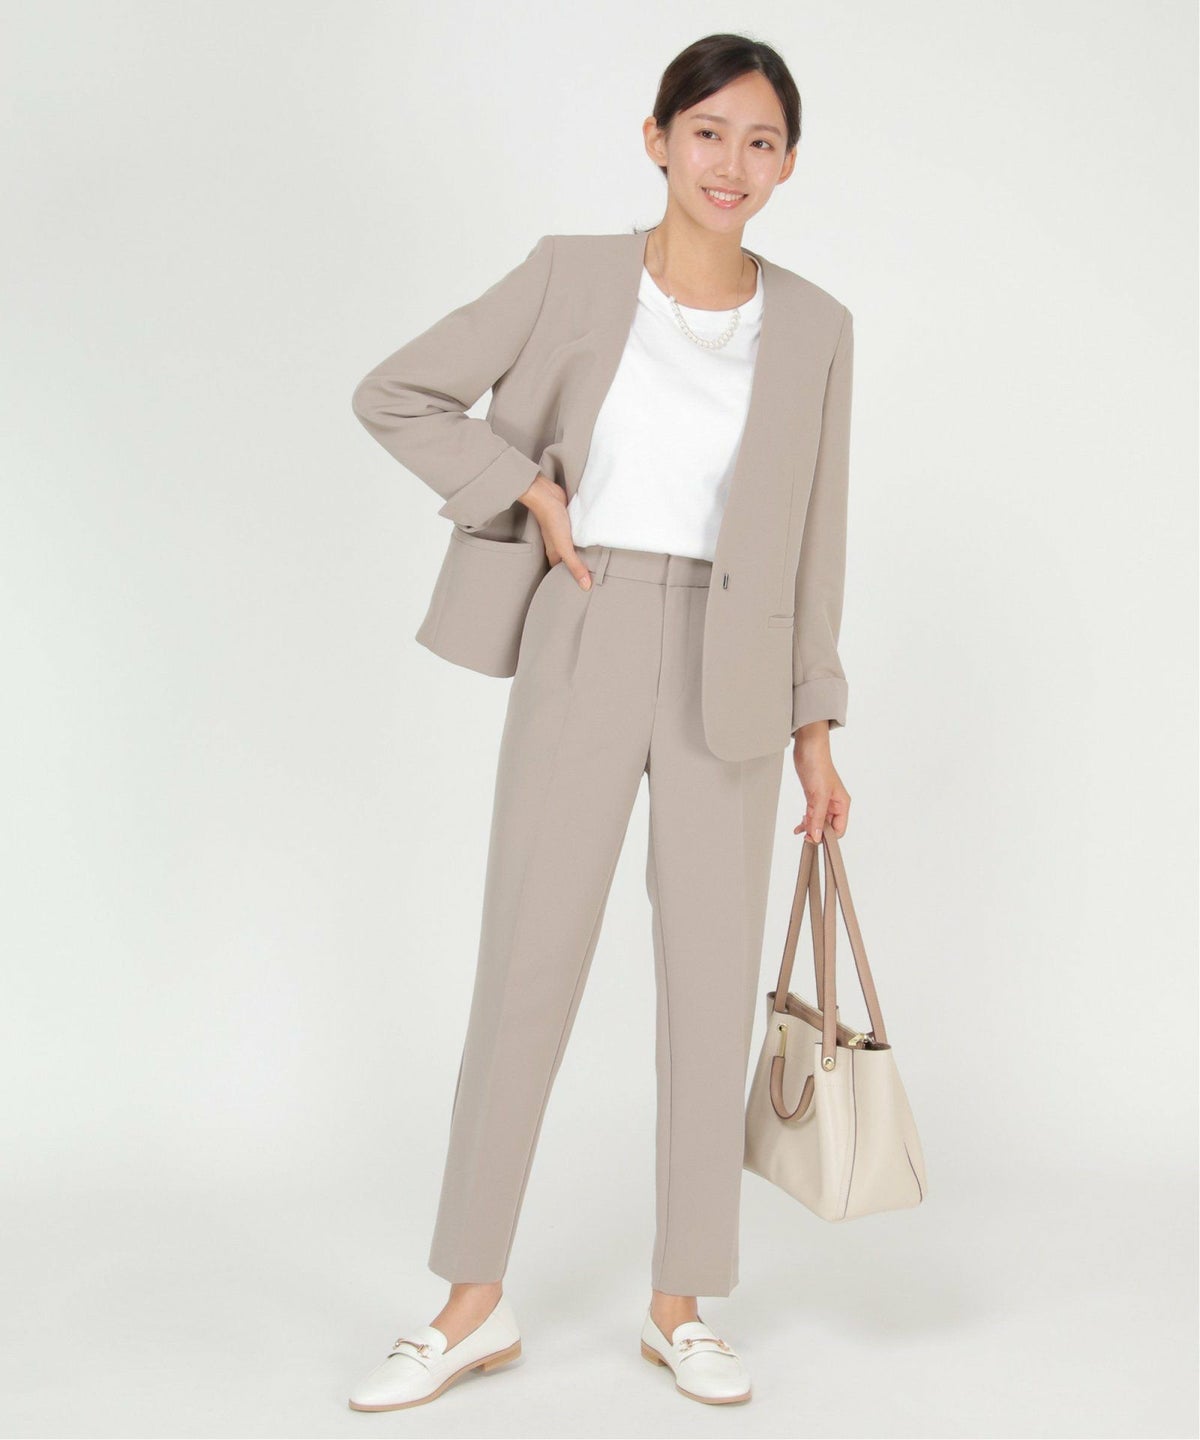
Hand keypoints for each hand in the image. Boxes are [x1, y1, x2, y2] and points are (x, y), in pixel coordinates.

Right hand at [519, 474, 591, 588]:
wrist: (546, 495)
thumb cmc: (550, 519)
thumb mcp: (564, 547)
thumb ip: (575, 566)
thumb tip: (585, 585)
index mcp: (555, 553)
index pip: (563, 571)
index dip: (572, 580)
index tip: (584, 588)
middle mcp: (559, 544)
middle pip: (571, 559)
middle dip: (581, 566)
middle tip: (596, 576)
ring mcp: (565, 532)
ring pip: (576, 545)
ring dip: (585, 551)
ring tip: (599, 559)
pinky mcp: (571, 521)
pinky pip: (580, 532)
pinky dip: (587, 536)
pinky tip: (596, 538)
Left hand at [791, 721, 849, 843]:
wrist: (808, 749)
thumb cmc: (819, 766)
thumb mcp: (819, 795)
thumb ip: (817, 817)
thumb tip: (817, 836)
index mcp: (842, 804)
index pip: (839, 829)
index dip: (828, 837)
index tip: (815, 840)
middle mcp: (834, 804)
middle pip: (828, 827)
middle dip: (817, 833)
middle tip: (805, 837)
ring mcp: (823, 801)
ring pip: (818, 821)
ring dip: (809, 827)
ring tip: (800, 831)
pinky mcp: (813, 797)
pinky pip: (811, 814)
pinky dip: (805, 821)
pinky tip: (799, 826)